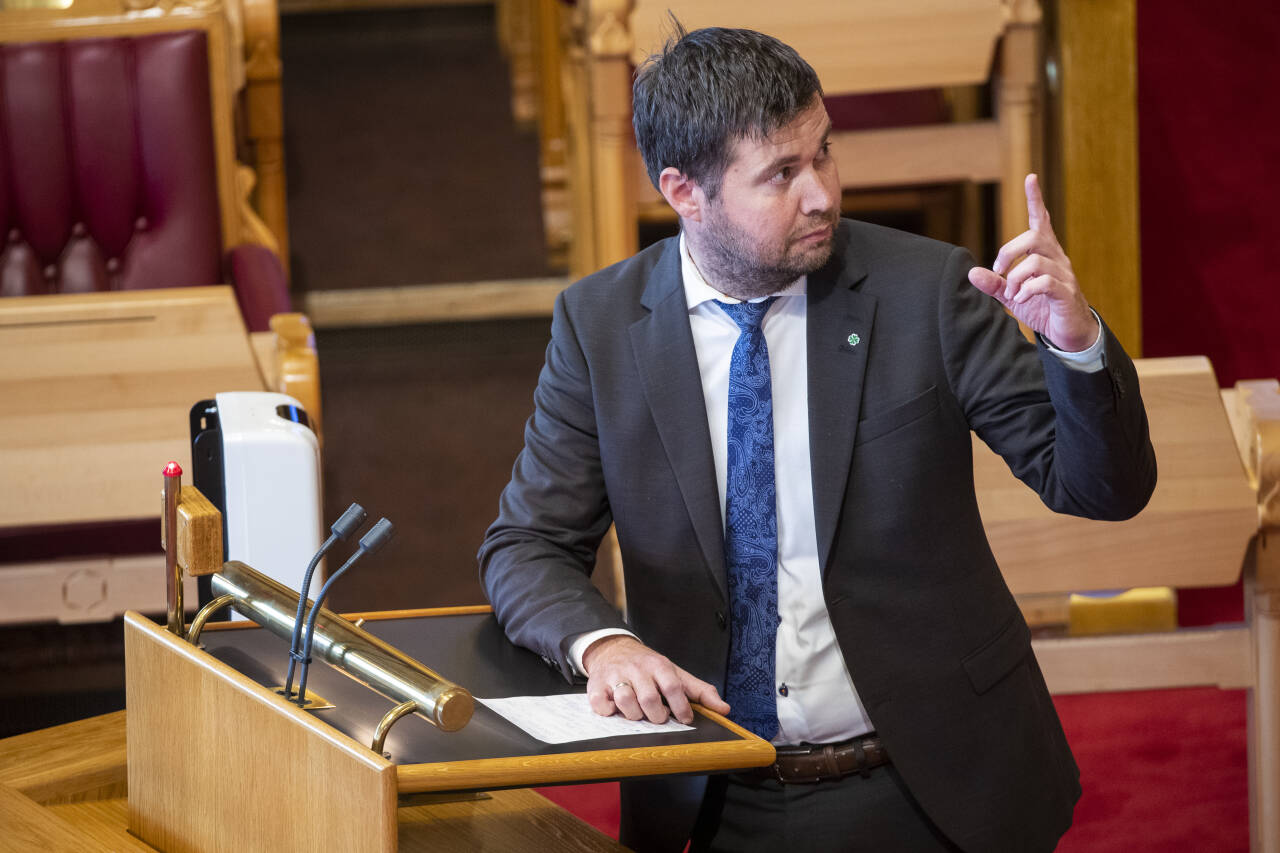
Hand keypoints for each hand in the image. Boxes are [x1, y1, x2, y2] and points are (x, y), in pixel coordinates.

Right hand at [582, 635, 729, 724]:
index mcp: (659, 665)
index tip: (684, 719)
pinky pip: (601, 705)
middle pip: (649, 699)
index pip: (674, 687)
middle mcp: (637, 669)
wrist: (613, 648)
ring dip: (634, 715)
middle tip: (659, 717)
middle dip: (657, 716)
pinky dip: (609, 712)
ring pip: (626, 702)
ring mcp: (615, 676)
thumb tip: (724, 709)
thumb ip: (700, 692)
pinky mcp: (597, 686)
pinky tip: (615, 709)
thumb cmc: (648, 666)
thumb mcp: (676, 673)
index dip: (681, 708)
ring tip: (638, 713)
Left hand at [967, 174, 1098, 351]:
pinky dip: (1027, 290)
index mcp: (1045, 254)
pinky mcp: (1066, 293)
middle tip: (999, 272)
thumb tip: (971, 272)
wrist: (1068, 333)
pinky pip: (1045, 282)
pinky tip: (1021, 300)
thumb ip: (994, 283)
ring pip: (1036, 261)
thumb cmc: (1042, 308)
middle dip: (1008, 252)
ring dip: (1016, 277)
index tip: (1030, 178)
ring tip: (1012, 295)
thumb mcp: (1013, 295)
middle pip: (1033, 237)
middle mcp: (1057, 259)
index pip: (1041, 221)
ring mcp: (1064, 275)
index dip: (1035, 200)